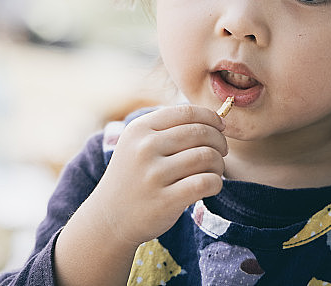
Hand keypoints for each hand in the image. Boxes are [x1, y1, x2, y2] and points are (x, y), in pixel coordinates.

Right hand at [93, 104, 227, 245]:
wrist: (109, 218)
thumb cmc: (134, 176)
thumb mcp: (137, 143)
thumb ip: (168, 128)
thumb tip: (214, 118)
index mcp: (139, 129)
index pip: (187, 112)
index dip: (211, 118)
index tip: (220, 127)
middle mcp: (145, 148)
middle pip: (201, 133)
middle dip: (219, 141)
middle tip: (221, 152)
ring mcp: (154, 174)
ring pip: (207, 156)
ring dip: (219, 164)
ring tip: (214, 171)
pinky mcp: (165, 200)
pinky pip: (206, 182)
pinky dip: (216, 183)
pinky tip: (211, 186)